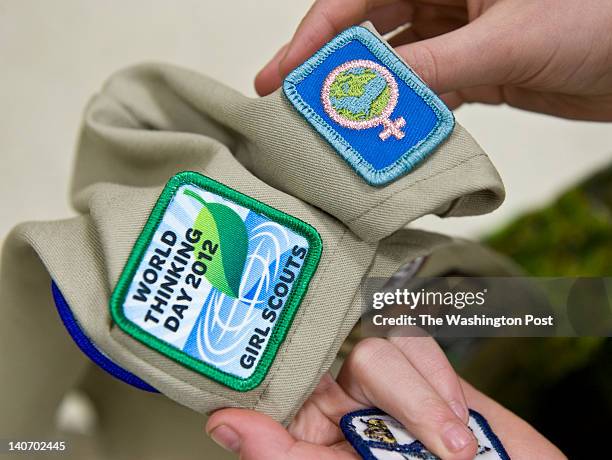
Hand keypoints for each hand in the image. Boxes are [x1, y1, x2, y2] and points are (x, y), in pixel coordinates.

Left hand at [207, 337, 468, 458]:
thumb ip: (281, 455)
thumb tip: (221, 422)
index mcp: (309, 427)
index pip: (282, 378)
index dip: (282, 360)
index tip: (293, 353)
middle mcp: (341, 400)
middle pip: (343, 357)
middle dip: (404, 398)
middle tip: (447, 451)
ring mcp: (382, 382)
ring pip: (384, 347)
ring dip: (429, 402)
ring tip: (457, 451)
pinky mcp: (421, 370)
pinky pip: (421, 346)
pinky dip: (446, 386)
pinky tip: (462, 426)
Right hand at [255, 0, 611, 120]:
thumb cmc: (602, 17)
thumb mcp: (506, 39)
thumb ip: (434, 67)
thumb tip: (369, 91)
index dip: (316, 34)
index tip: (284, 72)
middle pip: (369, 30)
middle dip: (331, 66)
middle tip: (291, 101)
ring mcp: (460, 34)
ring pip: (396, 64)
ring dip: (367, 95)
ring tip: (330, 124)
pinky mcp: (477, 69)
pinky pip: (428, 90)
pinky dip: (407, 112)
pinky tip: (384, 131)